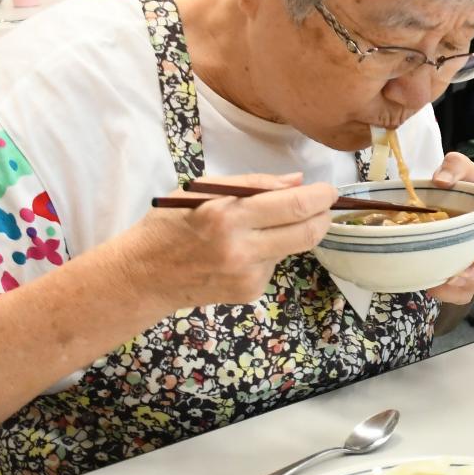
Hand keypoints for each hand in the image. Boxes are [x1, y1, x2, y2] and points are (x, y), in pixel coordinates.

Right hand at [120, 173, 333, 309]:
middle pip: (307, 233)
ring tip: (265, 224)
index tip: (329, 190)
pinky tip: (243, 250)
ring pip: (293, 248)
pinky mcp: (250, 292)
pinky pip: (275, 265)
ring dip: (292, 232)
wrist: (144, 276)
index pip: (294, 206)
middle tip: (323, 205)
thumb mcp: (203, 191)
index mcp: (228, 215)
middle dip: (323, 216)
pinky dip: (270, 252)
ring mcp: (247, 275)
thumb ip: (253, 184)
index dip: (321, 196)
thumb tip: (297, 182)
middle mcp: (242, 248)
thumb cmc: (170, 224)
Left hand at [426, 152, 473, 303]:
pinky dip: (444, 292)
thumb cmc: (462, 185)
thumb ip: (455, 165)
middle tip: (459, 276)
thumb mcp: (461, 167)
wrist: (443, 199)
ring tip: (438, 284)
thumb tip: (442, 180)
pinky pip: (457, 292)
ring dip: (459, 290)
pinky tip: (428, 283)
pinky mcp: (459, 274)